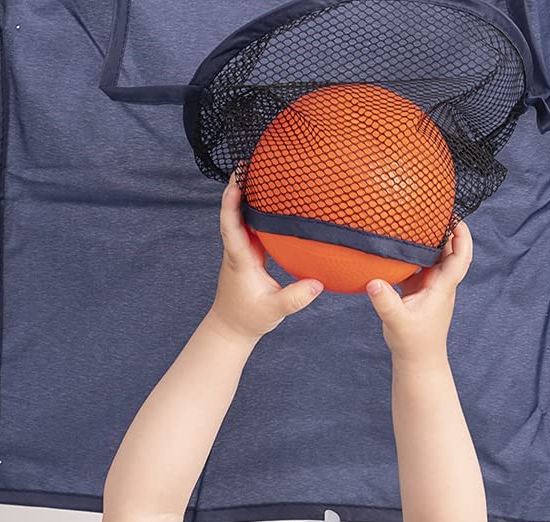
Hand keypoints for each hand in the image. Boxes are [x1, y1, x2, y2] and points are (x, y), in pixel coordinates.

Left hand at [204, 180, 322, 344]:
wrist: (231, 329)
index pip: (231, 227)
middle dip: (238, 188)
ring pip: (240, 219)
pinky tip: (268, 201)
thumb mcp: (274, 310)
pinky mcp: (247, 255)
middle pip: (233, 214)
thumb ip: (295, 297)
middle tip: (249, 163)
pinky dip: (255, 211)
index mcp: (240, 260)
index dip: (231, 204)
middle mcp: (237, 251)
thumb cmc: (248, 319)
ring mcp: (241, 252)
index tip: (237, 183)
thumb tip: (318, 284)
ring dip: (246, 197)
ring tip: (259, 173)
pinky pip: (249, 228)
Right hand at [366, 220, 472, 364]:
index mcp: (442, 287)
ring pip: (435, 259)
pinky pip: (419, 268)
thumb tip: (373, 281)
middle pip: (449, 252)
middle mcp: (440, 285)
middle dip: (446, 231)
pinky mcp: (419, 293)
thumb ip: (385, 301)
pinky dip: (414, 255)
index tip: (456, 219)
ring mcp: (430, 288)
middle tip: (434, 211)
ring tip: (418, 222)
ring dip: (430, 242)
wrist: (417, 362)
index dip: (462, 237)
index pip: (459, 258)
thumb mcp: (397, 321)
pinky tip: (401, 247)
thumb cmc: (413, 344)